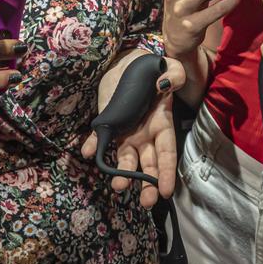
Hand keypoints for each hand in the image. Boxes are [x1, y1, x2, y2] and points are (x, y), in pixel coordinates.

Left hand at [81, 55, 186, 207]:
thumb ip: (173, 75)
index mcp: (162, 124)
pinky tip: (89, 152)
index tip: (166, 191)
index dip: (167, 173)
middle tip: (145, 202)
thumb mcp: (168, 67)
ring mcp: (125, 132)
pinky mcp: (108, 125)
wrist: (127, 62)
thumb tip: (164, 86)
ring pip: (125, 159)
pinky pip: (100, 140)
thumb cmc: (152, 69)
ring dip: (122, 173)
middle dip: (147, 184)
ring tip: (118, 185)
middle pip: (148, 165)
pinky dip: (93, 146)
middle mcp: (144, 134)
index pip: (167, 154)